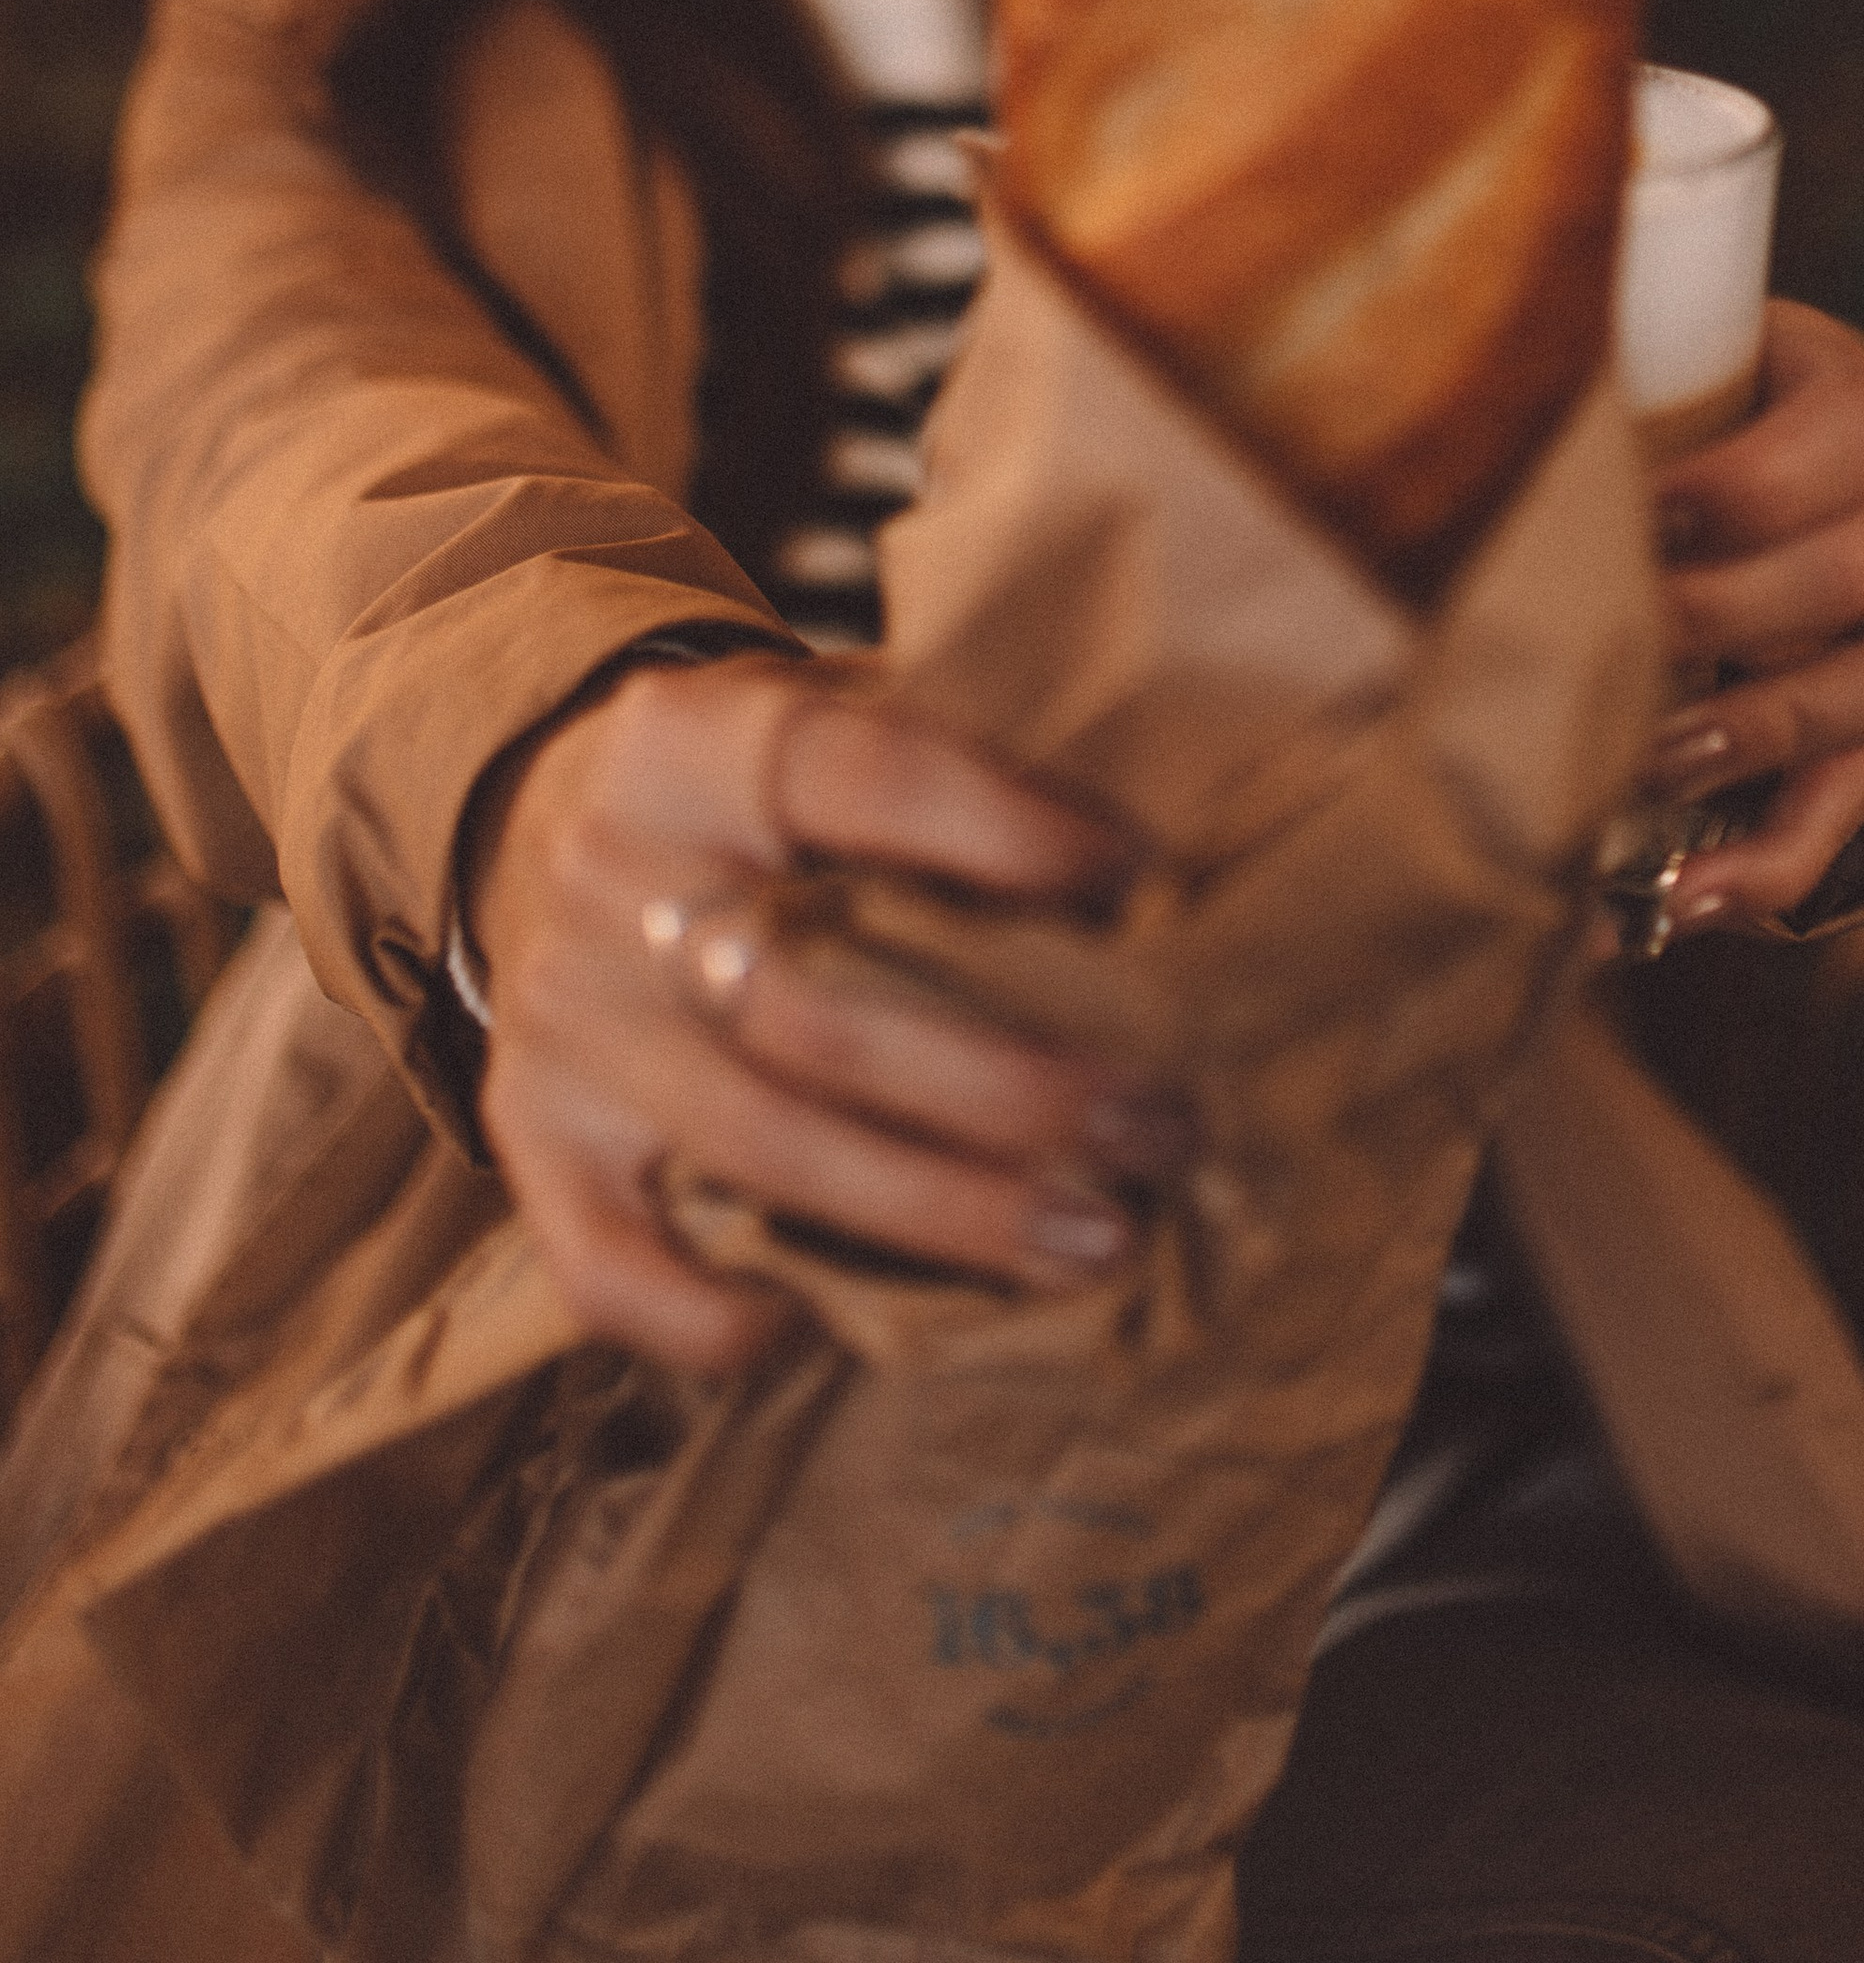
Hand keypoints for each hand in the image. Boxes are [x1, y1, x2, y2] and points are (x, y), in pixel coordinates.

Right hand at [473, 662, 1186, 1372]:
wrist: (551, 818)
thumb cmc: (768, 791)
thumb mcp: (840, 715)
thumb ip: (960, 776)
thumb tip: (1158, 890)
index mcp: (697, 738)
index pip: (863, 774)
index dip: (1008, 833)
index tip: (1140, 882)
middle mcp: (611, 870)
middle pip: (820, 1003)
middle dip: (1014, 1085)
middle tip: (1159, 1128)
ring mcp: (563, 1016)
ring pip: (760, 1144)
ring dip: (947, 1212)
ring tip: (1098, 1239)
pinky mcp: (529, 1136)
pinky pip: (618, 1271)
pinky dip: (739, 1316)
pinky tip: (852, 1322)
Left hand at [1641, 302, 1863, 937]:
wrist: (1789, 498)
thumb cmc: (1682, 435)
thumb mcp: (1664, 393)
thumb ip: (1617, 421)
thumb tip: (1481, 468)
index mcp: (1847, 402)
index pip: (1848, 433)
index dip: (1739, 486)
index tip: (1633, 513)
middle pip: (1849, 568)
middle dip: (1716, 615)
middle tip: (1611, 637)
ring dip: (1760, 730)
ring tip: (1647, 758)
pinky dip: (1772, 862)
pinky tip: (1681, 896)